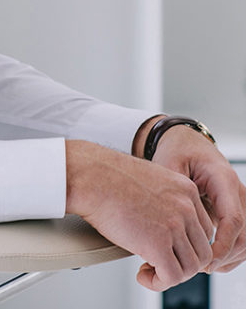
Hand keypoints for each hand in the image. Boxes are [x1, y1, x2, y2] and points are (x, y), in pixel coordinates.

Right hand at [66, 139, 214, 290]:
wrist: (88, 175)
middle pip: (202, 251)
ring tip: (149, 270)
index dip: (187, 246)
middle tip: (160, 263)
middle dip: (182, 262)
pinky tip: (142, 275)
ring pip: (190, 268)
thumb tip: (164, 223)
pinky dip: (158, 283)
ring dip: (170, 274)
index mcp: (185, 189)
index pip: (203, 230)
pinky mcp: (158, 244)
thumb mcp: (149, 180)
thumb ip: (166, 199)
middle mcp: (186, 207)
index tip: (171, 250)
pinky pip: (171, 277)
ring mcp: (174, 226)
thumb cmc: (106, 175)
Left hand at [150, 125, 245, 275]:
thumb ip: (173, 191)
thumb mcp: (169, 164)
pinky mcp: (236, 210)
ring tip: (200, 265)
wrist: (186, 142)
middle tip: (198, 266)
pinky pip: (241, 237)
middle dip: (225, 256)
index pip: (233, 220)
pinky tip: (208, 259)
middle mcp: (237, 191)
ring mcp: (240, 202)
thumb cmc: (177, 151)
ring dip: (228, 258)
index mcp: (223, 179)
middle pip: (245, 235)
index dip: (222, 245)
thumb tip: (175, 225)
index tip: (205, 260)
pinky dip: (228, 252)